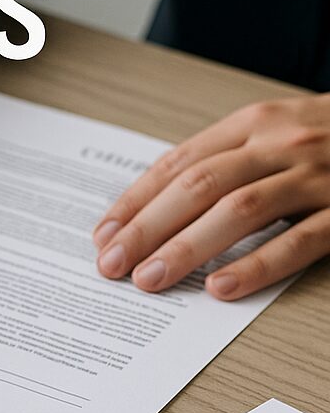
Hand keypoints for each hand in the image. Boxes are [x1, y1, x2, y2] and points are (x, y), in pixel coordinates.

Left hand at [94, 95, 329, 298]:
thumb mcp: (277, 132)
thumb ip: (226, 160)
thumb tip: (157, 205)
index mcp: (255, 124)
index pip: (179, 163)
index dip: (136, 200)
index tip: (103, 234)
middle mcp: (280, 144)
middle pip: (198, 185)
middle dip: (147, 228)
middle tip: (112, 264)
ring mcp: (316, 178)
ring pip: (239, 210)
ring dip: (187, 247)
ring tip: (151, 279)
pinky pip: (298, 242)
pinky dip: (256, 266)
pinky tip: (221, 288)